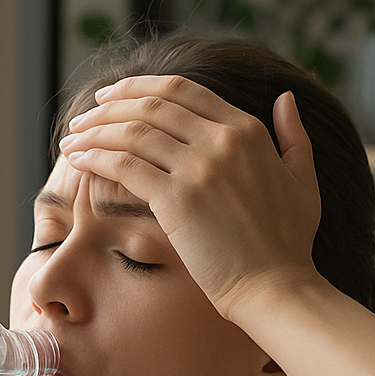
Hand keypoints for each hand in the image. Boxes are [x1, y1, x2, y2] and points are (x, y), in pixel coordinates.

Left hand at [57, 74, 322, 323]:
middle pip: (152, 104)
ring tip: (71, 139)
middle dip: (110, 105)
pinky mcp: (177, 200)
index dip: (141, 87)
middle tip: (84, 115)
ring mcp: (199, 168)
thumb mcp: (303, 180)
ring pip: (133, 130)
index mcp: (248, 130)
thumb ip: (294, 136)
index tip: (114, 96)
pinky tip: (78, 161)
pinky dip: (96, 157)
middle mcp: (223, 140)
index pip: (183, 90)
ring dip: (95, 130)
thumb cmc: (288, 244)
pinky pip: (125, 165)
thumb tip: (285, 98)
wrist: (275, 288)